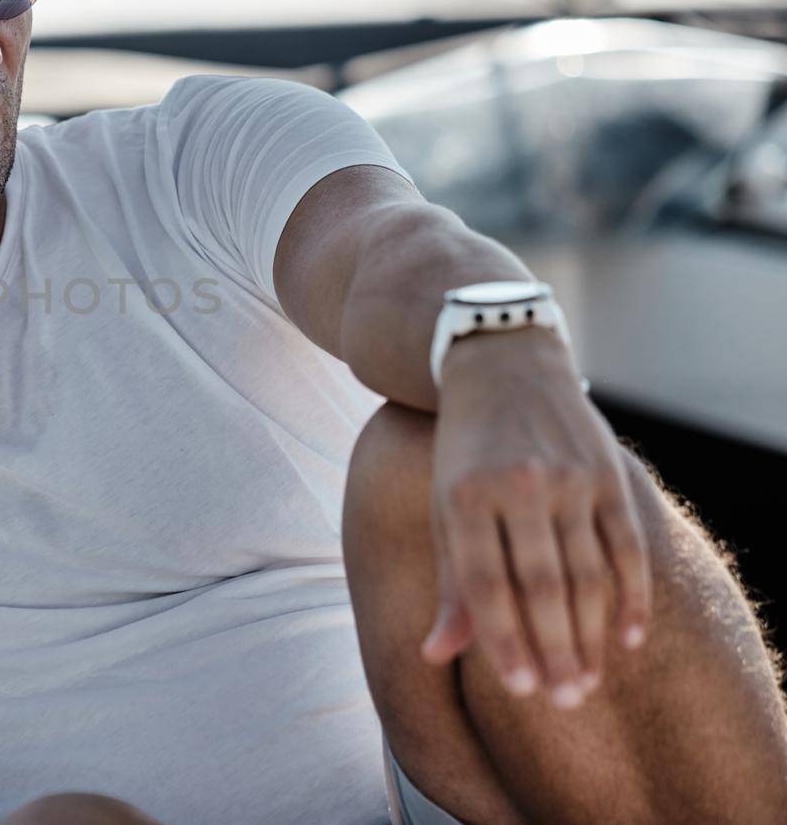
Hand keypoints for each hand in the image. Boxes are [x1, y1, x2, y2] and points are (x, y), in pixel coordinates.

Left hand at [421, 328, 651, 708]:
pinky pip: (627, 546)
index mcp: (464, 496)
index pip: (486, 584)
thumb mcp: (444, 507)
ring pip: (587, 573)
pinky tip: (627, 640)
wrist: (503, 365)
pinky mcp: (608, 473)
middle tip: (564, 702)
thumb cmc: (465, 452)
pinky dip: (632, 597)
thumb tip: (434, 656)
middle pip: (542, 586)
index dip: (504, 641)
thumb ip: (451, 583)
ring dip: (590, 635)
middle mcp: (517, 486)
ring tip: (587, 682)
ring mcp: (568, 478)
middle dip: (554, 650)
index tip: (520, 690)